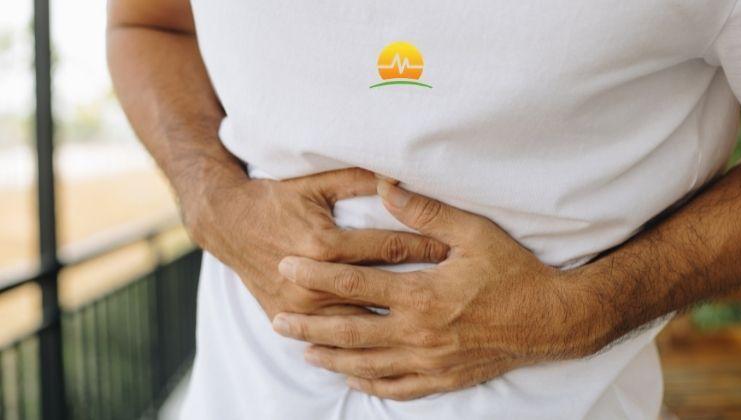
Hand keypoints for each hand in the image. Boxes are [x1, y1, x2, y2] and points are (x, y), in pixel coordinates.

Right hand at [185, 168, 449, 318]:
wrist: (227, 223)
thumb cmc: (276, 199)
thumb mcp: (316, 183)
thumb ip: (359, 179)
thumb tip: (400, 174)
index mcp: (325, 244)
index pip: (392, 247)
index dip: (428, 247)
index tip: (457, 250)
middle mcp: (314, 280)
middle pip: (382, 289)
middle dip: (421, 289)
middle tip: (456, 289)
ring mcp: (300, 305)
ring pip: (361, 321)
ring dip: (395, 322)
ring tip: (432, 320)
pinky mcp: (288, 317)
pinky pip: (331, 336)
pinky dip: (360, 338)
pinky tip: (389, 341)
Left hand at [271, 180, 608, 399]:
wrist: (551, 319)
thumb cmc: (514, 273)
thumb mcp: (474, 232)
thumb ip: (425, 211)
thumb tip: (385, 185)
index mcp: (422, 295)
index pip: (356, 284)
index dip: (318, 274)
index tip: (288, 266)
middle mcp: (419, 333)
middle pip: (350, 331)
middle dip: (310, 325)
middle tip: (278, 320)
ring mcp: (430, 361)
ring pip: (367, 364)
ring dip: (332, 357)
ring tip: (303, 350)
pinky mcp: (444, 378)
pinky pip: (398, 388)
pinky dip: (371, 384)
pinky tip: (352, 378)